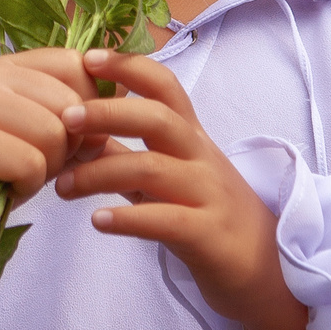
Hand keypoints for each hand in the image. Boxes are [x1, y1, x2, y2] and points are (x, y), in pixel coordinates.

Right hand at [0, 48, 97, 329]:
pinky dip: (25, 187)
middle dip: (66, 147)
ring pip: (55, 135)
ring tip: (14, 174)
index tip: (68, 136)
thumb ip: (72, 111)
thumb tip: (127, 96)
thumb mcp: (32, 131)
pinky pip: (32, 164)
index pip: (79, 66)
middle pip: (72, 105)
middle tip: (32, 163)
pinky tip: (1, 187)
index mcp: (9, 65)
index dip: (89, 106)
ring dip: (45, 169)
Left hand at [56, 49, 309, 329]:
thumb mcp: (169, 179)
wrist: (268, 272)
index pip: (166, 86)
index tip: (89, 58)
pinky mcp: (208, 235)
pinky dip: (127, 219)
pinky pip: (165, 220)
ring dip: (99, 173)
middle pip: (158, 118)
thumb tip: (79, 136)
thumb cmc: (210, 217)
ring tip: (63, 188)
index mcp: (192, 138)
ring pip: (153, 168)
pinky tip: (98, 221)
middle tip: (64, 119)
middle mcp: (202, 158)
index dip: (130, 66)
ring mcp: (208, 195)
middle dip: (108, 112)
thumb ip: (128, 155)